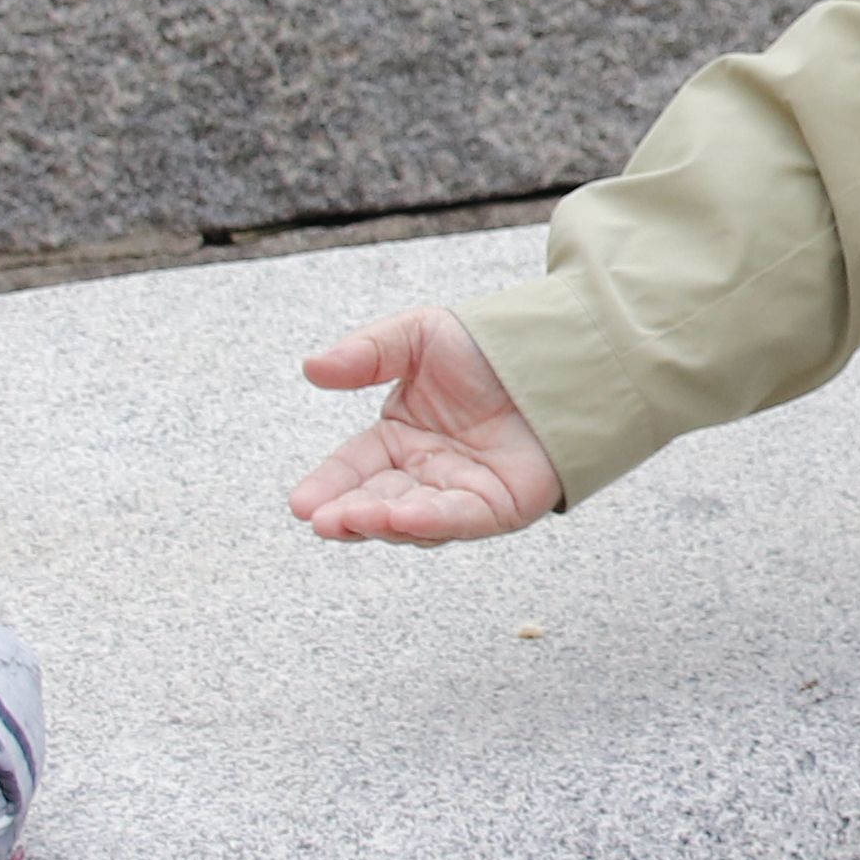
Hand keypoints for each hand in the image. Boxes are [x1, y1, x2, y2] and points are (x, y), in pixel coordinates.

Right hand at [289, 306, 565, 543]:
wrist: (559, 348)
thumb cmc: (489, 345)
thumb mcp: (419, 337)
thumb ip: (368, 353)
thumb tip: (311, 367)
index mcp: (402, 438)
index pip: (355, 468)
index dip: (328, 488)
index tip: (300, 504)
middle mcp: (428, 473)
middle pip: (378, 502)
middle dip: (347, 514)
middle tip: (320, 519)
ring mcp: (463, 494)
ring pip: (414, 520)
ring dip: (381, 522)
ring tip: (352, 517)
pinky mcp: (501, 506)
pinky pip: (461, 519)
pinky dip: (431, 521)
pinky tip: (402, 517)